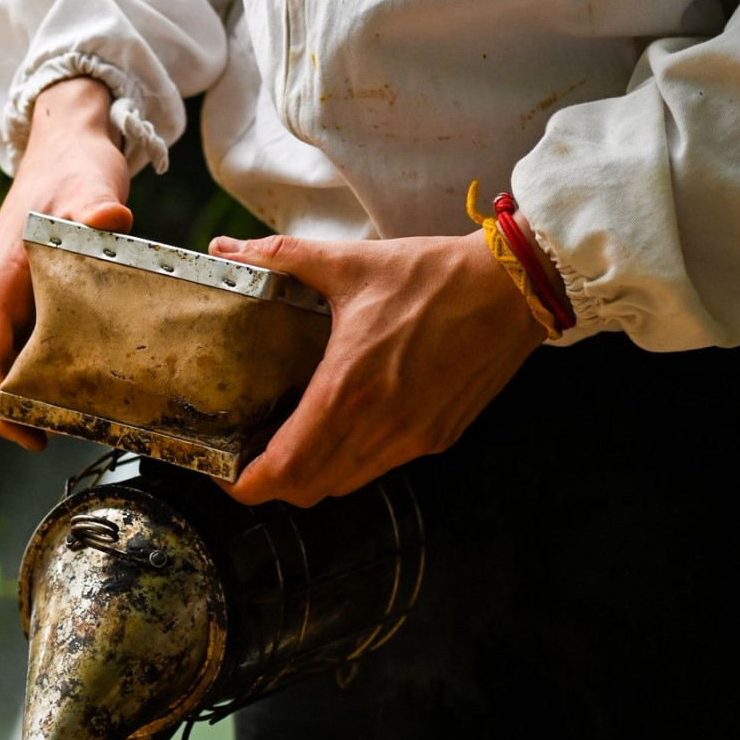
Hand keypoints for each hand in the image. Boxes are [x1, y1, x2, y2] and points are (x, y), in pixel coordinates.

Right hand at [0, 77, 131, 447]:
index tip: (21, 433)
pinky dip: (42, 368)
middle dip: (11, 409)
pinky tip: (78, 381)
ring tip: (68, 421)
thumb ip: (98, 208)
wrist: (67, 138)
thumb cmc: (76, 164)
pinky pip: (25, 340)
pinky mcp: (25, 290)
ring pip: (6, 355)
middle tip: (51, 439)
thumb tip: (109, 220)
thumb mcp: (92, 185)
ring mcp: (7, 291)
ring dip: (26, 391)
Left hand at [207, 228, 551, 504]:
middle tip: (252, 454)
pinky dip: (352, 461)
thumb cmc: (435, 276)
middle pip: (307, 490)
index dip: (245, 484)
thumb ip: (280, 258)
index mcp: (348, 391)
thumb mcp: (350, 262)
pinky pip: (381, 468)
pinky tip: (347, 424)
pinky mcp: (437, 439)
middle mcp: (378, 429)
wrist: (514, 289)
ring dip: (312, 474)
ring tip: (293, 441)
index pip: (284, 470)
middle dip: (272, 482)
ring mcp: (411, 440)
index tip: (225, 470)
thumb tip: (226, 249)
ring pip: (344, 484)